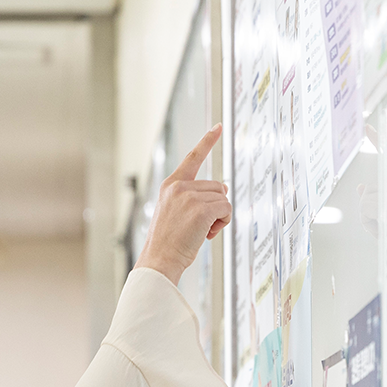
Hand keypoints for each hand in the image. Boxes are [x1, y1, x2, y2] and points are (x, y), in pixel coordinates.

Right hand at [136, 125, 231, 283]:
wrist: (159, 259)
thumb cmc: (169, 241)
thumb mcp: (176, 212)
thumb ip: (195, 197)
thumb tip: (223, 188)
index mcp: (171, 185)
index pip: (193, 157)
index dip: (208, 141)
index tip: (218, 127)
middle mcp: (179, 186)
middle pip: (216, 186)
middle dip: (215, 206)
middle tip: (200, 226)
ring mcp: (189, 196)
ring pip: (223, 199)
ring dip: (220, 216)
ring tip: (201, 231)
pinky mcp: (201, 208)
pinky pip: (226, 209)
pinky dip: (223, 222)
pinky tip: (208, 233)